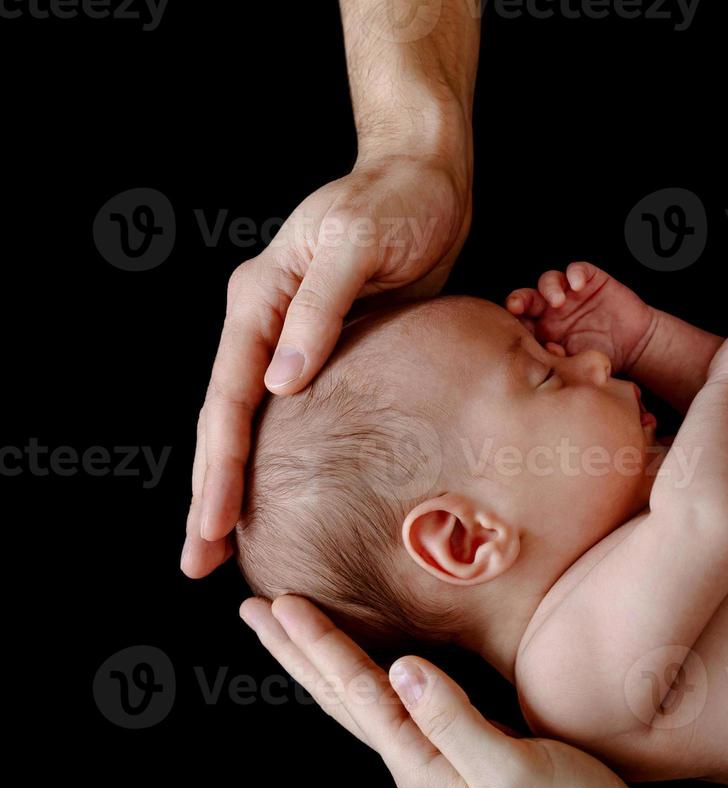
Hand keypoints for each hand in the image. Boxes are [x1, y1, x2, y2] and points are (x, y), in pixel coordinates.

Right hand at [182, 151, 470, 577]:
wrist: (426, 179)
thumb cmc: (398, 202)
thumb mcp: (358, 244)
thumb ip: (320, 309)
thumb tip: (278, 382)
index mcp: (260, 298)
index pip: (229, 398)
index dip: (220, 467)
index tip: (213, 527)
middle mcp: (264, 321)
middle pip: (227, 422)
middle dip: (211, 495)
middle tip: (198, 565)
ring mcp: (290, 336)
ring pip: (251, 424)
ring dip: (236, 484)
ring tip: (223, 546)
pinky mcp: (326, 347)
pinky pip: (291, 415)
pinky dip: (278, 459)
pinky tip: (281, 498)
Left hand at [238, 595, 667, 787]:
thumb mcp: (510, 769)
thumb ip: (454, 719)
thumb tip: (404, 668)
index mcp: (422, 762)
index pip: (358, 693)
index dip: (321, 646)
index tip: (281, 604)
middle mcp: (419, 761)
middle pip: (343, 699)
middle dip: (298, 653)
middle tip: (254, 610)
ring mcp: (440, 760)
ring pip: (364, 702)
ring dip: (324, 664)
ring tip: (291, 633)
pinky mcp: (466, 753)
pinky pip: (399, 706)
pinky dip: (369, 678)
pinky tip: (374, 667)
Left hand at [506, 262, 655, 374]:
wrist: (637, 348)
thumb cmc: (605, 358)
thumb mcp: (579, 365)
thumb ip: (560, 359)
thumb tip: (547, 351)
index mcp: (544, 331)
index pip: (520, 324)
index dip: (514, 326)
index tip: (513, 333)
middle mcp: (552, 311)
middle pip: (526, 299)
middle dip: (518, 300)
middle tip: (516, 307)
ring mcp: (571, 294)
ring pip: (548, 281)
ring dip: (548, 288)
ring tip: (557, 301)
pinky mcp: (590, 281)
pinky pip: (577, 270)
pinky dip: (575, 274)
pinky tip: (578, 285)